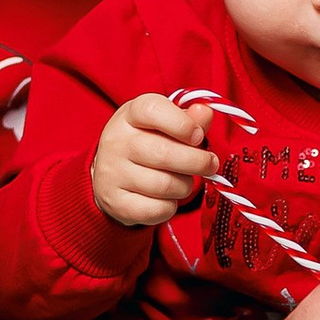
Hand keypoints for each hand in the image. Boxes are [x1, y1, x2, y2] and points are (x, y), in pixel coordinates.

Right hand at [93, 94, 218, 229]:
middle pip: (164, 153)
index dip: (182, 124)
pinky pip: (157, 209)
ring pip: (165, 185)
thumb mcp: (164, 123)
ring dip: (185, 186)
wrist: (110, 175)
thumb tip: (205, 113)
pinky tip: (167, 198)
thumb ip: (189, 118)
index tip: (198, 136)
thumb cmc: (147, 143)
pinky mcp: (117, 202)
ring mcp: (113, 173)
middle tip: (209, 165)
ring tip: (183, 181)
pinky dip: (170, 206)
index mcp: (130, 115)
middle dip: (198, 162)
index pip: (153, 110)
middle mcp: (116, 141)